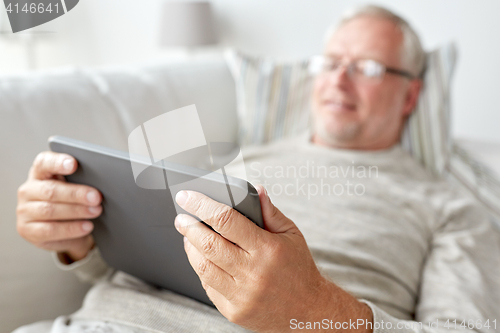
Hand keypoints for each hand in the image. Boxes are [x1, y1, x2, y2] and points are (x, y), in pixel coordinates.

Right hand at [17, 151, 101, 261]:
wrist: (64, 228)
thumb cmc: (72, 201)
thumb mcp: (77, 187)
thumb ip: (84, 180)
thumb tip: (104, 180)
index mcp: (40, 172)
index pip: (44, 162)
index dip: (58, 162)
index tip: (74, 164)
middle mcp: (29, 190)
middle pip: (51, 190)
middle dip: (76, 194)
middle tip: (97, 197)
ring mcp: (25, 211)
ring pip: (50, 210)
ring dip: (76, 211)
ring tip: (96, 211)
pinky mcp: (27, 230)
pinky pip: (50, 230)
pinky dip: (71, 228)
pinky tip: (87, 226)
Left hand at [174, 186, 371, 331]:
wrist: (308, 311)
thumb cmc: (299, 269)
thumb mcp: (292, 235)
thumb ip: (270, 212)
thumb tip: (256, 189)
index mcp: (267, 249)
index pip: (226, 220)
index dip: (202, 205)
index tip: (187, 197)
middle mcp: (252, 273)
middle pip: (208, 243)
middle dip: (188, 226)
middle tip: (181, 218)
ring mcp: (241, 294)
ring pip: (202, 266)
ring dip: (190, 247)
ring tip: (188, 236)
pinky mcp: (233, 311)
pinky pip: (207, 286)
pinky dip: (200, 268)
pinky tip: (201, 258)